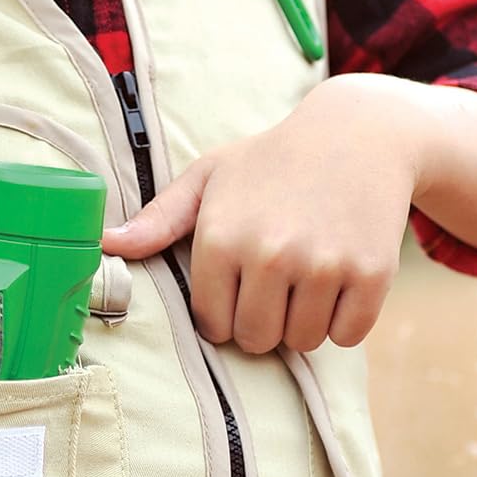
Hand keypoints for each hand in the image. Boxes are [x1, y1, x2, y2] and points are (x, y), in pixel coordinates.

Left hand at [101, 75, 422, 353]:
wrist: (358, 135)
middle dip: (260, 322)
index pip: (211, 323)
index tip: (236, 286)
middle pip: (255, 339)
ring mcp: (323, 265)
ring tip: (305, 277)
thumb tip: (104, 245)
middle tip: (273, 285)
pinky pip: (347, 336)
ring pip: (302, 342)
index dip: (223, 312)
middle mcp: (269, 254)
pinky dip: (343, 320)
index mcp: (220, 237)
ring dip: (303, 322)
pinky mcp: (371, 275)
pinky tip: (338, 280)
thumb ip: (158, 219)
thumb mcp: (209, 177)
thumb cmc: (270, 161)